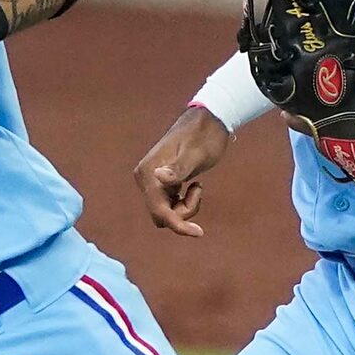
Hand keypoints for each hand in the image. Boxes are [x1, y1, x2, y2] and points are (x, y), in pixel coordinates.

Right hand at [135, 105, 235, 237]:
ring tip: (198, 185)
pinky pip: (170, 205)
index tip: (199, 233)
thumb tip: (158, 178)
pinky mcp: (161, 183)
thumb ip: (178, 169)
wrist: (208, 122)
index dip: (178, 224)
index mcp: (149, 173)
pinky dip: (184, 202)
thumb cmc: (204, 136)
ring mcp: (152, 181)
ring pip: (166, 212)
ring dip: (185, 207)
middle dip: (183, 212)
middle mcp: (146, 178)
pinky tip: (193, 184)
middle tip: (199, 189)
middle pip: (161, 215)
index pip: (159, 211)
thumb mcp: (196, 155)